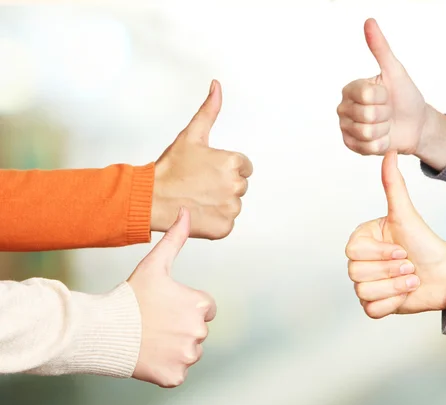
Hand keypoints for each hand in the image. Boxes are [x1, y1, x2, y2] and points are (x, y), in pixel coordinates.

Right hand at [129, 207, 216, 387]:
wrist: (103, 330)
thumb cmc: (130, 296)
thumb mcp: (154, 264)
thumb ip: (175, 238)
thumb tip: (186, 211)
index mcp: (200, 304)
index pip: (206, 307)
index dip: (186, 305)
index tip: (166, 306)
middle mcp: (199, 331)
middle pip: (197, 330)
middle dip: (181, 326)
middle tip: (155, 322)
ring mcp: (187, 356)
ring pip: (188, 351)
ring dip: (175, 347)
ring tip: (151, 337)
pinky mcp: (175, 376)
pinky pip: (177, 371)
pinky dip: (166, 367)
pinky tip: (149, 355)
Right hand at [152, 79, 252, 239]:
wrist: (152, 199)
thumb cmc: (170, 168)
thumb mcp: (191, 135)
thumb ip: (209, 110)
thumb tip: (217, 85)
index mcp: (233, 163)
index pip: (244, 167)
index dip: (224, 168)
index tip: (206, 171)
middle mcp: (236, 186)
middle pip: (240, 186)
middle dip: (223, 185)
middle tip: (199, 185)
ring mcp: (231, 209)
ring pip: (233, 205)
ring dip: (220, 203)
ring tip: (197, 199)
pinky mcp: (224, 228)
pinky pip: (227, 224)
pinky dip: (215, 221)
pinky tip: (198, 213)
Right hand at [337, 19, 445, 168]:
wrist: (415, 124)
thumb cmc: (405, 97)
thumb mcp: (395, 71)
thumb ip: (380, 48)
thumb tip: (369, 21)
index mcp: (351, 89)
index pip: (366, 95)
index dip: (383, 97)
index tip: (387, 95)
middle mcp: (344, 108)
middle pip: (367, 115)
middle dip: (385, 115)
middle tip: (388, 112)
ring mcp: (346, 128)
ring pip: (368, 133)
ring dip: (384, 130)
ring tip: (386, 124)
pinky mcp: (351, 145)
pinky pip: (367, 147)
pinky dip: (382, 144)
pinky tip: (384, 137)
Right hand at [345, 151, 445, 318]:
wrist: (445, 274)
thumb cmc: (424, 242)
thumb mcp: (406, 214)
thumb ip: (393, 185)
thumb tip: (389, 153)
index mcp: (362, 241)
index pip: (353, 253)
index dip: (380, 254)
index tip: (401, 249)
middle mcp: (360, 263)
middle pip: (357, 274)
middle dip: (391, 270)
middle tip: (409, 265)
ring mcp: (365, 285)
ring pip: (364, 292)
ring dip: (395, 287)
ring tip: (411, 278)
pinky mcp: (374, 306)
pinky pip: (372, 310)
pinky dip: (393, 303)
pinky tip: (404, 294)